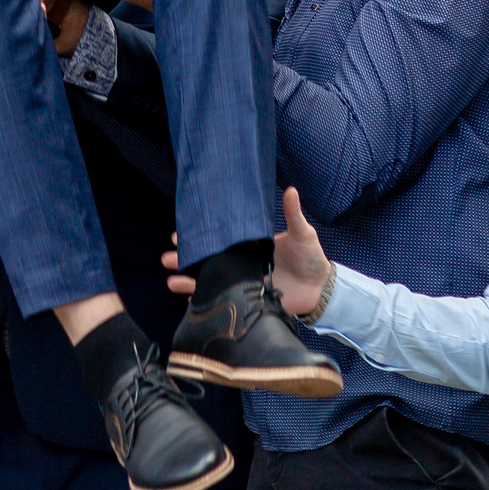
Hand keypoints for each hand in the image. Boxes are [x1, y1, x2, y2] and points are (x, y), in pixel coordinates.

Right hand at [164, 186, 332, 318]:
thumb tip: (291, 189)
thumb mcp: (302, 234)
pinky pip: (222, 300)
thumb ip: (293, 215)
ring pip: (210, 280)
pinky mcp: (247, 300)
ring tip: (170, 279)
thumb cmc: (311, 258)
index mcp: (250, 245)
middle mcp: (241, 263)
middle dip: (186, 258)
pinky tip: (188, 300)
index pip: (219, 239)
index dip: (199, 236)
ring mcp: (242, 282)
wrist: (321, 289)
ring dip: (189, 280)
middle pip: (208, 259)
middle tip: (167, 256)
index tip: (178, 233)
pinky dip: (204, 300)